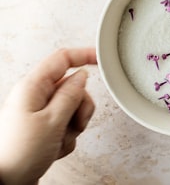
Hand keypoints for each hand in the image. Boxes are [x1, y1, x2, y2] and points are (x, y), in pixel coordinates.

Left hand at [0, 47, 97, 184]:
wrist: (5, 183)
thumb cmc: (19, 154)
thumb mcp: (53, 121)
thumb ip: (71, 94)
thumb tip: (82, 76)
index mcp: (32, 88)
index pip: (63, 59)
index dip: (84, 55)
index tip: (102, 57)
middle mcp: (34, 98)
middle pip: (72, 88)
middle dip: (81, 106)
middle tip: (74, 122)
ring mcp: (37, 114)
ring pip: (72, 108)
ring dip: (73, 125)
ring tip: (60, 139)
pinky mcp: (41, 130)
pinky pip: (65, 126)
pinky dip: (66, 138)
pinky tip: (54, 148)